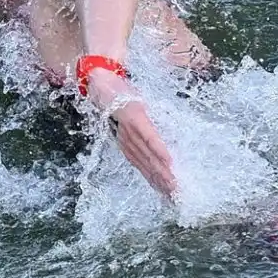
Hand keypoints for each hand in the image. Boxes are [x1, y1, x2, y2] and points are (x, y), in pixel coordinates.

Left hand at [85, 69, 177, 199]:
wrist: (101, 81)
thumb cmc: (116, 99)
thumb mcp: (127, 119)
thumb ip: (140, 132)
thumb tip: (155, 144)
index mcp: (128, 144)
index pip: (144, 167)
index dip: (156, 182)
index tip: (168, 196)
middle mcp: (129, 141)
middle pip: (149, 166)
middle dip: (163, 182)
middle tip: (176, 196)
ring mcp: (132, 131)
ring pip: (150, 155)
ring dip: (163, 172)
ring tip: (175, 185)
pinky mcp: (136, 118)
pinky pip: (150, 137)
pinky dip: (159, 150)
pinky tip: (169, 160)